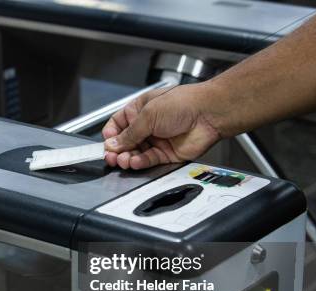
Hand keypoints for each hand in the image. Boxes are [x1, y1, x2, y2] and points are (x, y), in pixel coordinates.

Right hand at [102, 84, 222, 169]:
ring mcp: (157, 140)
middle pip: (125, 142)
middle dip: (117, 150)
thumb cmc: (183, 103)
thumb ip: (129, 133)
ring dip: (127, 158)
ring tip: (123, 160)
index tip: (106, 144)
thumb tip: (113, 144)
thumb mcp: (147, 115)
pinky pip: (148, 160)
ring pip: (135, 153)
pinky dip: (140, 162)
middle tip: (111, 157)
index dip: (111, 135)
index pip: (118, 125)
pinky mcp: (166, 153)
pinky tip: (135, 161)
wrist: (208, 114)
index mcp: (139, 110)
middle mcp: (147, 125)